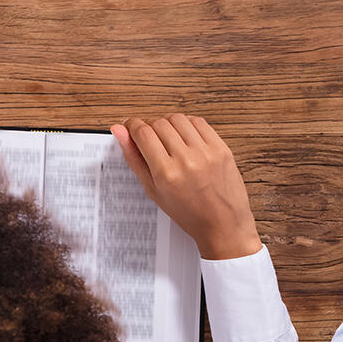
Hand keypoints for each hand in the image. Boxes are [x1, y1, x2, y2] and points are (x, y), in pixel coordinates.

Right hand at [115, 114, 260, 259]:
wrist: (222, 223)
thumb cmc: (188, 213)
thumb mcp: (154, 191)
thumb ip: (134, 159)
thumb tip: (120, 131)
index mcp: (166, 174)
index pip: (143, 133)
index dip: (132, 125)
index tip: (130, 126)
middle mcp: (187, 160)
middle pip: (159, 123)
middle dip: (148, 125)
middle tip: (147, 134)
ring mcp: (206, 153)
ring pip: (178, 118)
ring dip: (167, 122)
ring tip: (166, 136)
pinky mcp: (221, 148)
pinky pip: (199, 122)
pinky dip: (187, 123)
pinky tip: (184, 135)